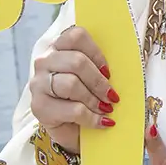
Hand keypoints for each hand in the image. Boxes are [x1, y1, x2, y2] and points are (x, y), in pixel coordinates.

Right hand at [28, 23, 117, 151]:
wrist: (70, 128)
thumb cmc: (83, 97)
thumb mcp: (92, 77)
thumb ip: (100, 65)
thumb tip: (127, 64)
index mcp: (58, 47)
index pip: (76, 36)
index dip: (96, 53)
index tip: (108, 71)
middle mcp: (44, 61)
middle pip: (76, 61)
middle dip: (99, 81)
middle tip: (112, 95)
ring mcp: (38, 84)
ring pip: (71, 84)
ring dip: (94, 99)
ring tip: (106, 109)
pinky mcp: (39, 107)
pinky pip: (72, 109)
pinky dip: (91, 117)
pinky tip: (100, 122)